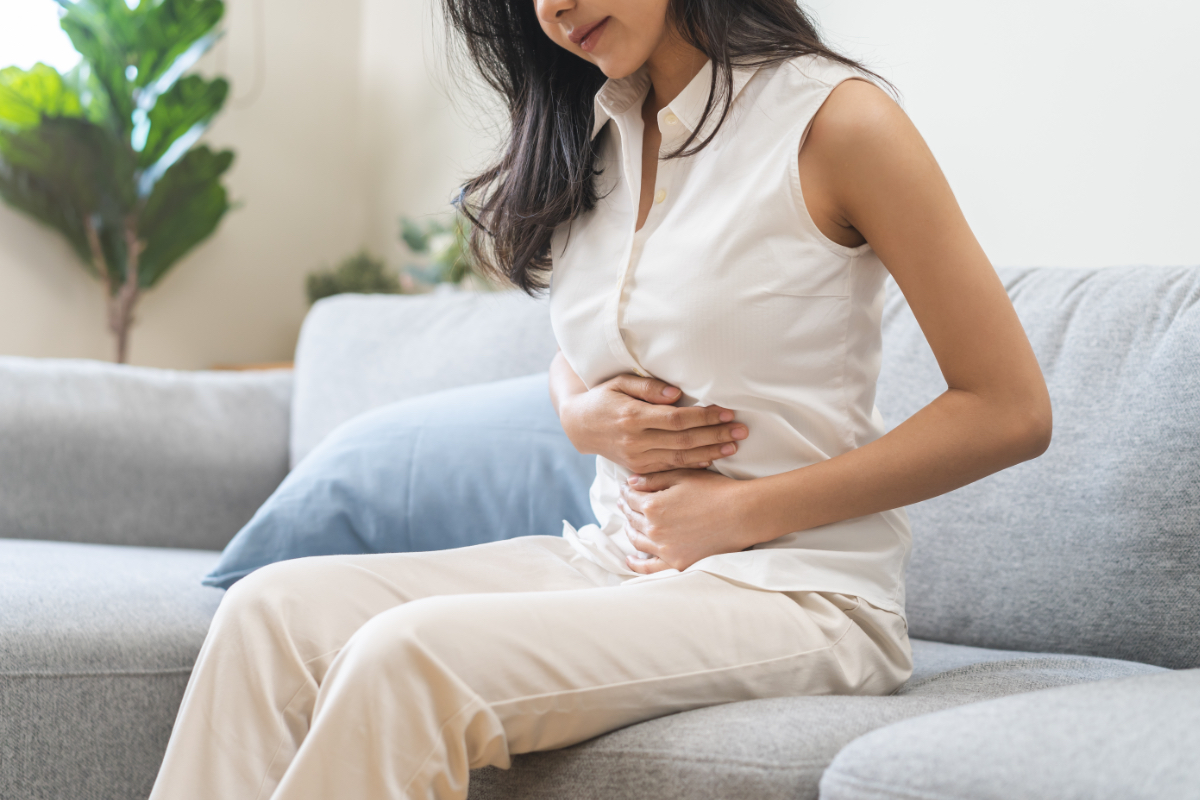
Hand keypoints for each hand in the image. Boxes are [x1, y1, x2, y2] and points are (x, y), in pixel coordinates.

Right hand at [558, 374, 747, 473]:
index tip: (727, 412)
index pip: (677, 419)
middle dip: (715, 435)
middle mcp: (636, 441)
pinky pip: (671, 468)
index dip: (704, 417)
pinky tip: (712, 459)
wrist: (580, 426)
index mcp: (633, 417)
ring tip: (734, 446)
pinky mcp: (639, 468)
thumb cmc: (603, 398)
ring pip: (680, 458)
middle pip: (684, 440)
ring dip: (710, 452)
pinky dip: (693, 465)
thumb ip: (648, 388)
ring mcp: (637, 458)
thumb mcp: (620, 383)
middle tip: (741, 430)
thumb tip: (677, 393)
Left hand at [617, 469, 755, 573]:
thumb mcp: (683, 476)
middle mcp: (654, 529)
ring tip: (629, 524)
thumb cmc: (716, 491)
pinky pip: (650, 567)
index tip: (626, 489)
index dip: (627, 491)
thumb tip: (630, 483)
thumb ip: (653, 479)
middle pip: (632, 519)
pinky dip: (637, 564)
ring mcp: (664, 549)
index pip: (631, 498)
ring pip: (637, 540)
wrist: (742, 514)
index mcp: (653, 505)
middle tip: (626, 504)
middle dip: (627, 509)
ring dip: (630, 530)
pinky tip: (631, 559)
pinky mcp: (677, 563)